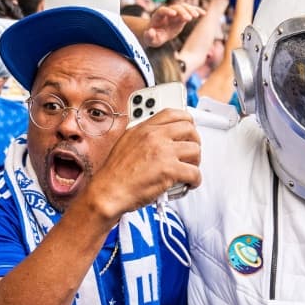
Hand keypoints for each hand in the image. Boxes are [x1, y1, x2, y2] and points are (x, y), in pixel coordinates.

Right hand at [85, 108, 199, 218]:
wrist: (108, 191)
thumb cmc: (115, 174)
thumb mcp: (126, 143)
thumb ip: (144, 136)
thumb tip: (162, 137)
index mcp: (144, 128)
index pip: (173, 113)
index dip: (187, 121)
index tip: (189, 129)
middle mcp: (154, 136)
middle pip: (189, 129)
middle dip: (195, 142)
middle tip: (191, 153)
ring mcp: (163, 152)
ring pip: (195, 151)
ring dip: (195, 162)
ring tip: (188, 170)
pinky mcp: (169, 170)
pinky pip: (194, 173)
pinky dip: (195, 180)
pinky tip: (189, 183)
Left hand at [143, 2, 204, 47]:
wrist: (156, 34)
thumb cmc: (152, 37)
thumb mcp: (149, 39)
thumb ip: (148, 36)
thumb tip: (150, 32)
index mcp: (158, 17)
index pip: (162, 10)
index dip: (167, 11)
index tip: (173, 14)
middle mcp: (167, 13)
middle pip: (175, 8)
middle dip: (182, 12)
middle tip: (188, 18)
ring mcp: (175, 14)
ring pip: (183, 8)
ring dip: (190, 10)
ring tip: (197, 16)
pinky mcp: (181, 17)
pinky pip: (189, 12)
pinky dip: (196, 11)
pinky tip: (204, 13)